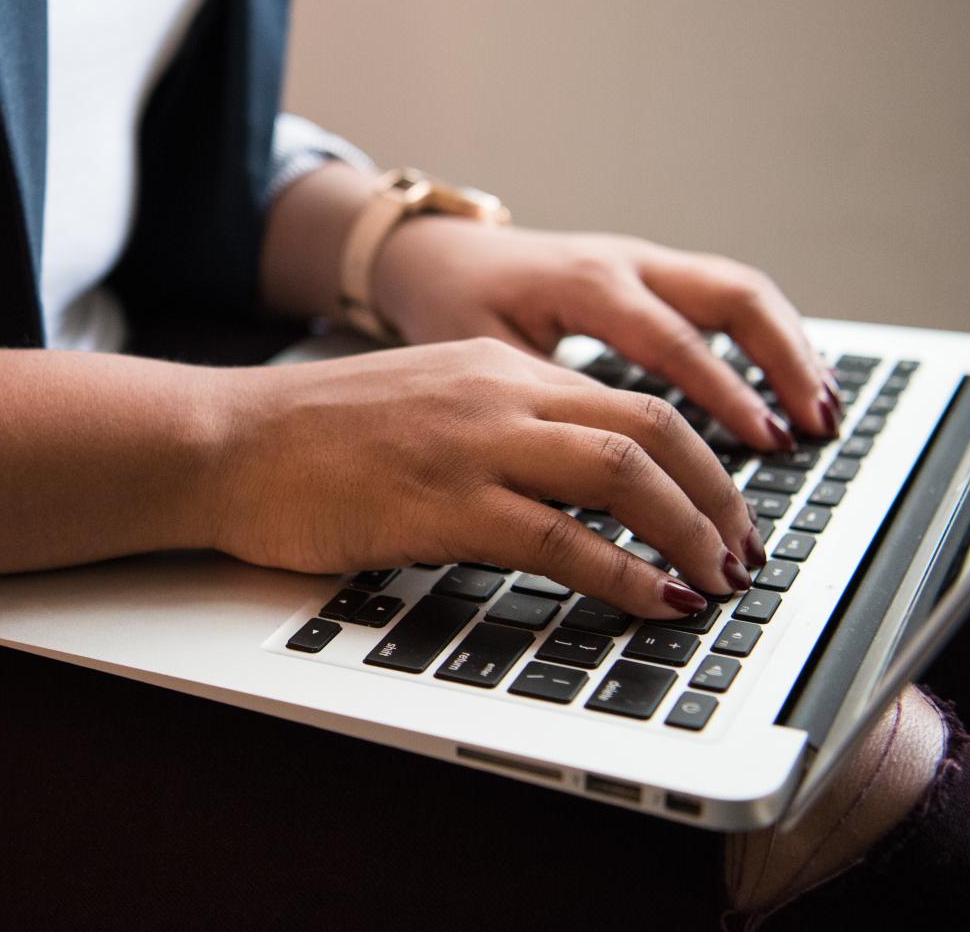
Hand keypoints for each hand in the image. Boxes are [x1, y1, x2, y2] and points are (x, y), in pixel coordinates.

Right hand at [212, 338, 763, 615]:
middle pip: (653, 427)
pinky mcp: (442, 504)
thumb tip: (567, 488)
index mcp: (497, 367)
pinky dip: (625, 575)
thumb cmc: (308, 438)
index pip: (633, 401)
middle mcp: (498, 393)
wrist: (225, 442)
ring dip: (690, 532)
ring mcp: (472, 445)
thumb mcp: (421, 406)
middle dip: (719, 496)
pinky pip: (561, 539)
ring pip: (624, 473)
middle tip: (744, 552)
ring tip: (718, 580)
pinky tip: (656, 602)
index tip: (724, 511)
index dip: (699, 460)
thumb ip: (496, 429)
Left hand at [374, 218, 841, 450]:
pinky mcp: (652, 273)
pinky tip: (791, 385)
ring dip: (789, 349)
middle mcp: (626, 263)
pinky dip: (767, 339)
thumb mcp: (484, 359)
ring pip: (741, 291)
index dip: (725, 395)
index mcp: (585, 284)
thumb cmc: (452, 309)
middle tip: (816, 426)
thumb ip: (544, 408)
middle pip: (733, 297)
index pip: (675, 341)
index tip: (764, 443)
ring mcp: (644, 262)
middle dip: (784, 363)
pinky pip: (725, 297)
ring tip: (823, 412)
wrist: (435, 257)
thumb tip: (597, 480)